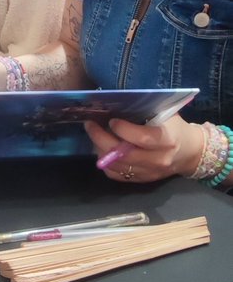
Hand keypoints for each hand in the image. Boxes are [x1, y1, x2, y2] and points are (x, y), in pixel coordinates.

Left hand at [85, 114, 203, 183]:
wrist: (190, 153)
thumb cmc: (176, 128)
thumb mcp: (168, 114)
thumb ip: (147, 110)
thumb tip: (119, 101)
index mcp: (167, 140)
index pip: (142, 138)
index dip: (124, 130)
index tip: (111, 120)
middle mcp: (158, 160)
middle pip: (124, 154)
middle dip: (102, 139)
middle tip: (90, 125)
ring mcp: (149, 173)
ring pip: (117, 166)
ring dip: (100, 150)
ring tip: (94, 135)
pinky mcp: (142, 180)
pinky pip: (117, 175)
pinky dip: (106, 163)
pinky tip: (102, 149)